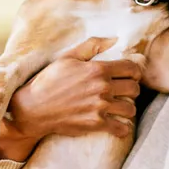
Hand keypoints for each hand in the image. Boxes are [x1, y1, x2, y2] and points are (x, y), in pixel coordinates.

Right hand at [0, 38, 143, 160]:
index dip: (134, 72)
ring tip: (120, 108)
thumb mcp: (67, 58)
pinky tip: (119, 125)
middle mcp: (102, 88)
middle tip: (124, 92)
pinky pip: (122, 128)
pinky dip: (123, 128)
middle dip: (132, 90)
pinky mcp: (96, 124)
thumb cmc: (48, 81)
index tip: (130, 76)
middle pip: (134, 89)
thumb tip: (113, 39)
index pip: (131, 69)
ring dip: (127, 108)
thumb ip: (91, 46)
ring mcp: (100, 107)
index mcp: (98, 69)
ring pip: (131, 108)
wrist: (33, 109)